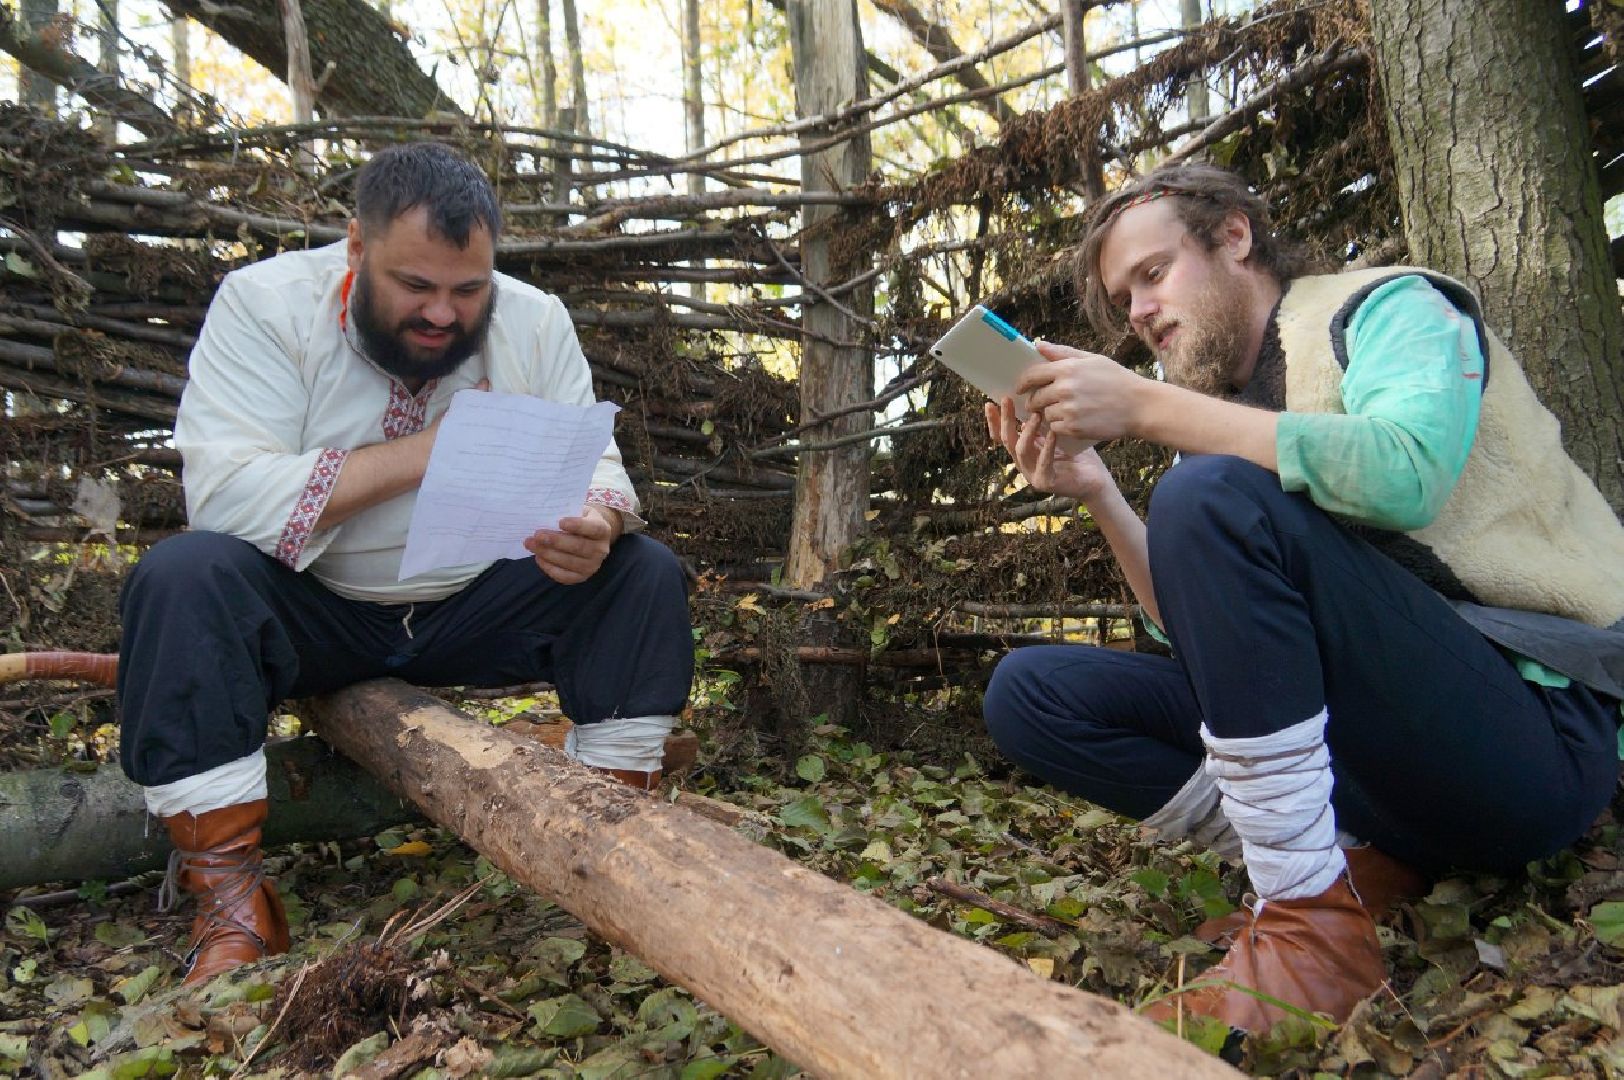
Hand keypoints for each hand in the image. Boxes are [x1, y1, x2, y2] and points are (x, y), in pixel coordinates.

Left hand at [524, 503, 620, 584]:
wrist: (590, 537)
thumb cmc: (580, 520)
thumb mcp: (579, 511)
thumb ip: (567, 512)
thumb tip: (545, 515)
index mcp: (603, 530)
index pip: (593, 528)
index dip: (577, 526)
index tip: (560, 522)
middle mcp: (601, 550)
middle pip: (579, 547)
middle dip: (556, 541)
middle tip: (537, 535)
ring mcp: (592, 566)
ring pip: (569, 562)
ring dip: (547, 554)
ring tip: (531, 544)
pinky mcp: (581, 577)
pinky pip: (563, 576)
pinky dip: (549, 567)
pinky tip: (538, 557)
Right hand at [984, 396, 1115, 503]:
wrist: (1095, 482)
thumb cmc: (1078, 456)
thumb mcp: (1056, 436)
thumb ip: (1043, 426)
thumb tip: (1032, 407)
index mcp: (1025, 452)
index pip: (1003, 436)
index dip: (994, 421)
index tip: (990, 403)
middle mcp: (1025, 463)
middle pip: (1008, 440)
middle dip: (1005, 419)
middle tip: (1006, 400)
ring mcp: (1033, 474)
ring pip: (1021, 450)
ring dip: (1027, 431)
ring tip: (1035, 415)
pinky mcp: (1046, 482)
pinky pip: (1044, 462)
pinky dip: (1048, 447)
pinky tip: (1053, 433)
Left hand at [1016, 342, 1144, 443]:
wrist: (1139, 406)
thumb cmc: (1117, 380)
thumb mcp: (1092, 359)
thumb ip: (1063, 353)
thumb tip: (1038, 345)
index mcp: (1068, 368)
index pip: (1033, 375)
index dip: (1023, 383)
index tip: (1019, 388)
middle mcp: (1065, 389)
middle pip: (1035, 398)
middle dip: (1035, 401)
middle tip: (1039, 404)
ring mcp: (1069, 409)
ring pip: (1044, 415)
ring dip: (1049, 414)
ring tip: (1065, 411)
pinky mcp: (1074, 427)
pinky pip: (1054, 428)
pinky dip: (1059, 427)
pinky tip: (1072, 421)